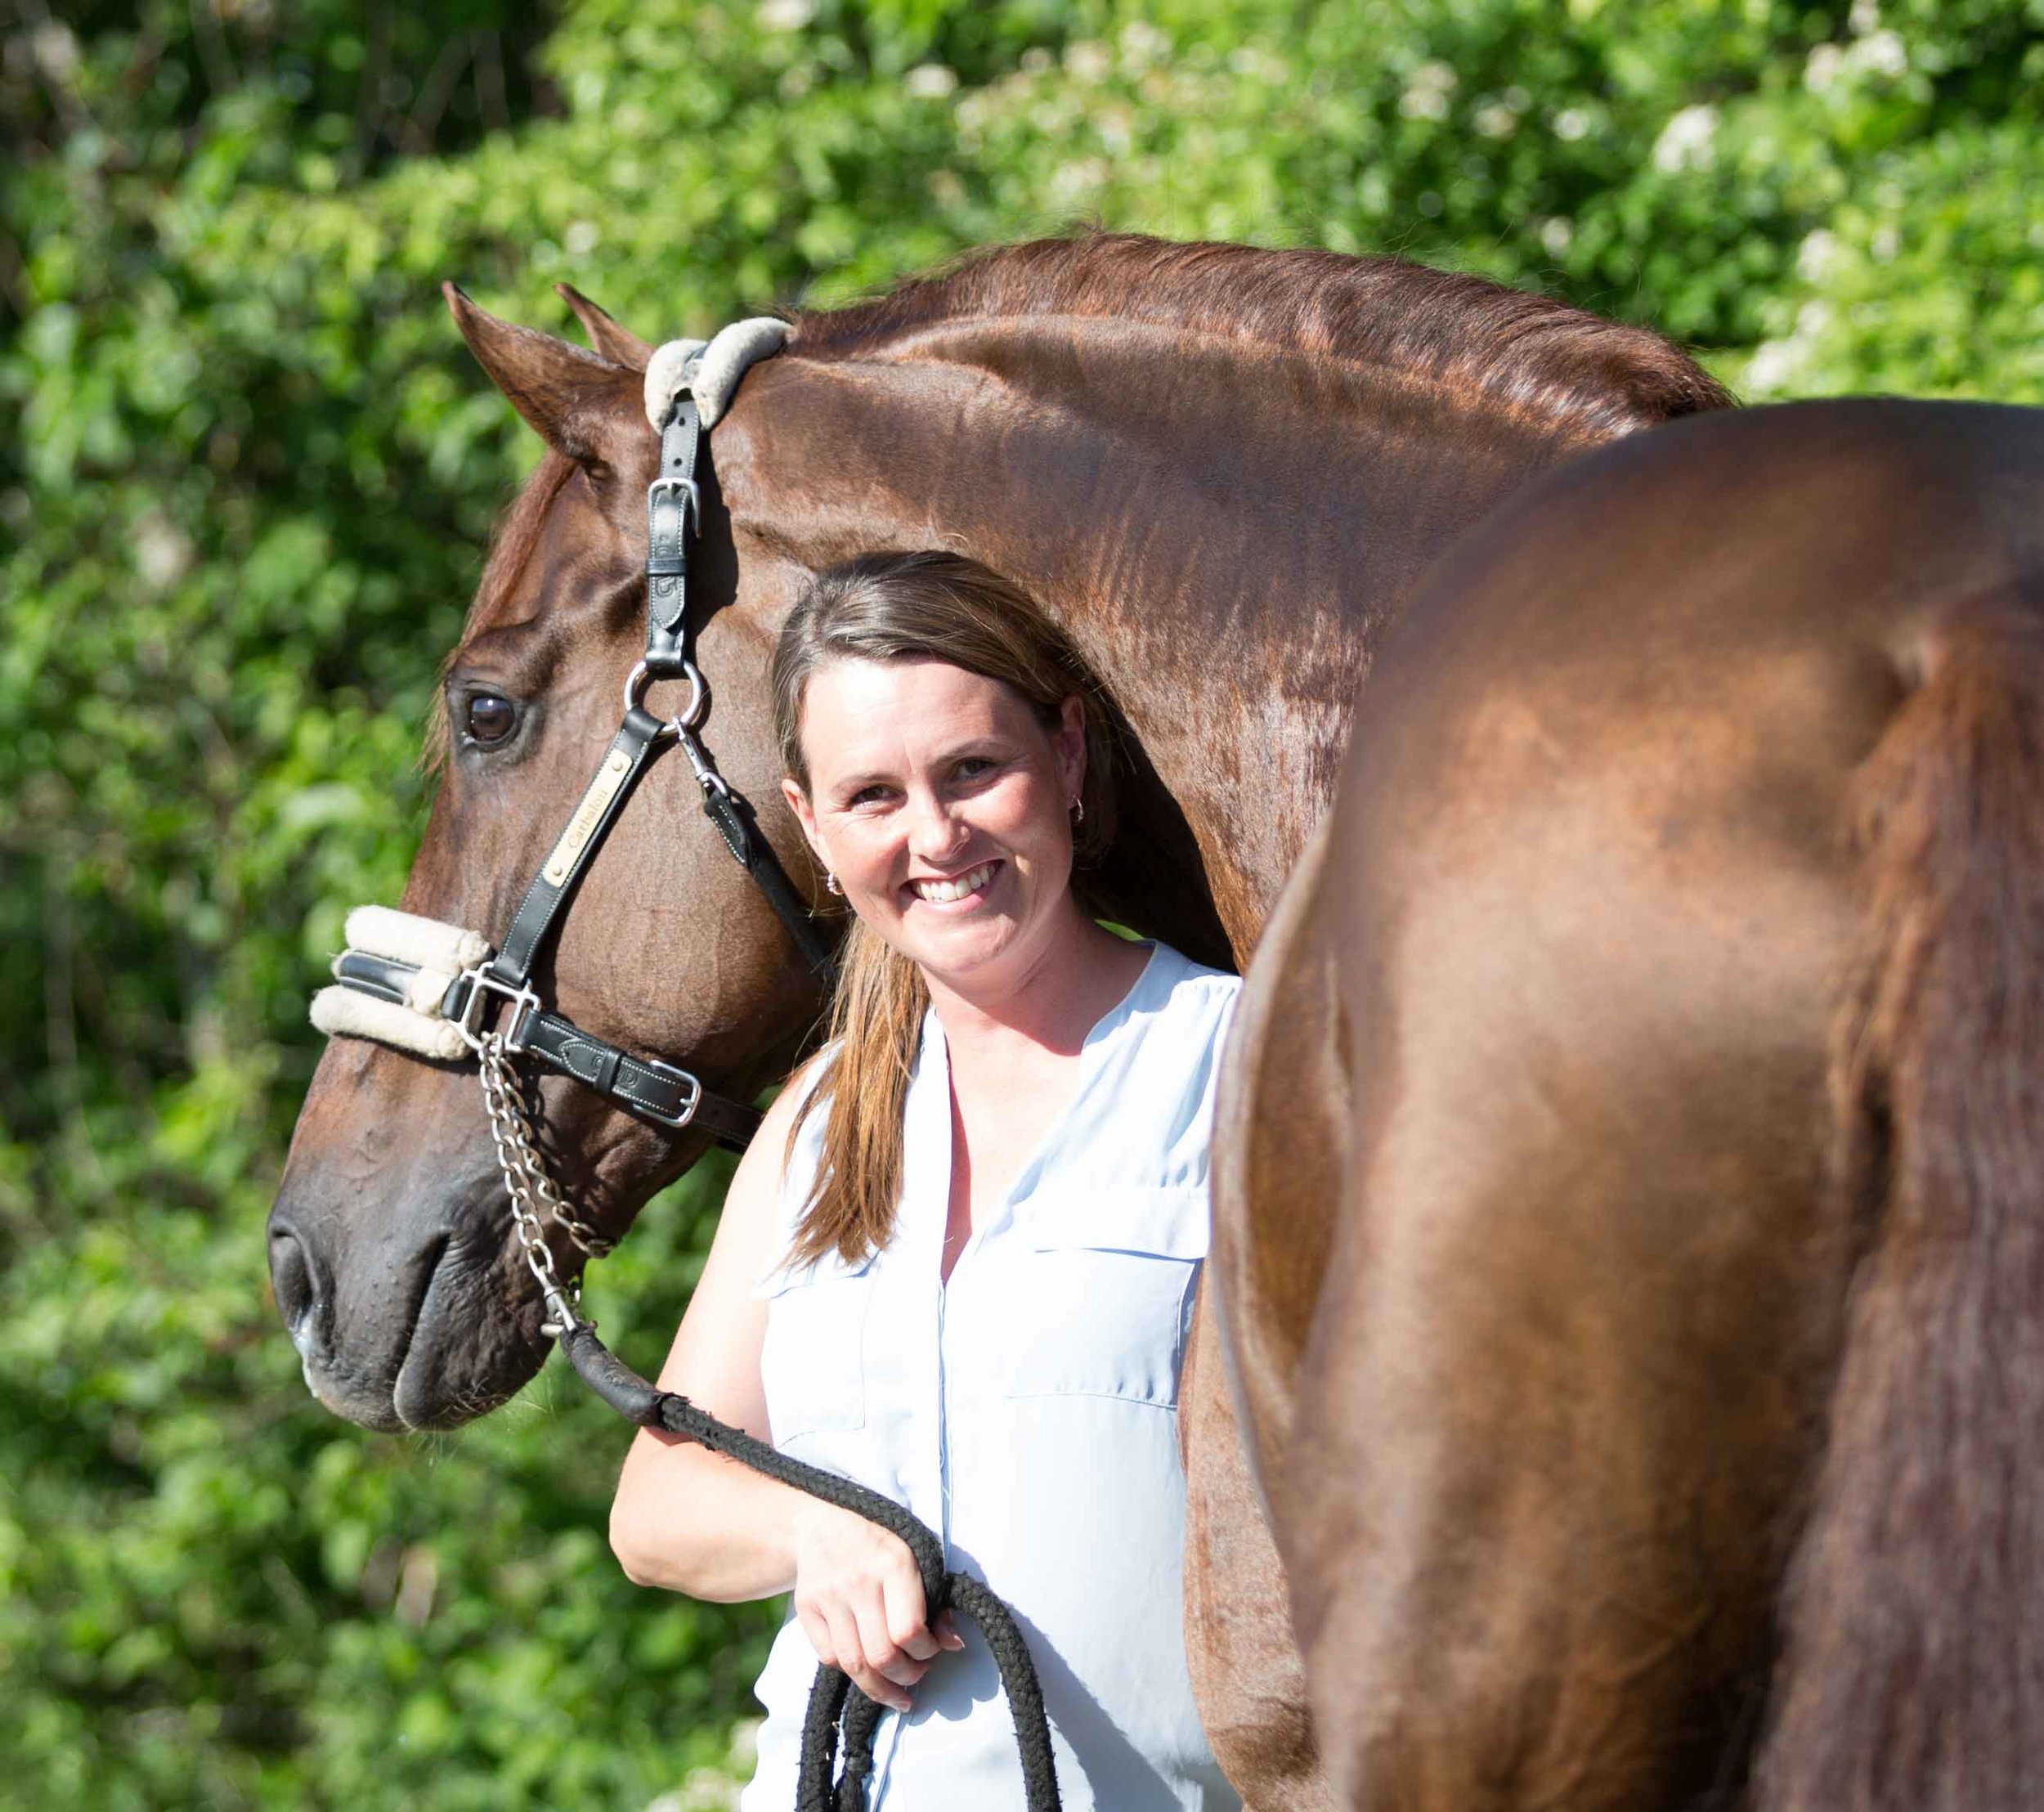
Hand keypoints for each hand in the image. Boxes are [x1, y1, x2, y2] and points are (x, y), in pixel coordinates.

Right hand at [789, 1499, 966, 1712]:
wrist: (823, 1521)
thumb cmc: (881, 1543)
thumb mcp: (918, 1558)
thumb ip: (939, 1601)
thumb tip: (954, 1643)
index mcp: (893, 1565)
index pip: (909, 1631)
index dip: (925, 1653)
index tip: (931, 1651)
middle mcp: (858, 1583)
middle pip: (881, 1656)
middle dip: (905, 1678)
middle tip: (916, 1678)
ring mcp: (828, 1597)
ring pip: (853, 1665)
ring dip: (879, 1689)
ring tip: (895, 1693)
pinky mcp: (806, 1608)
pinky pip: (829, 1657)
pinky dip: (850, 1671)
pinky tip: (865, 1668)